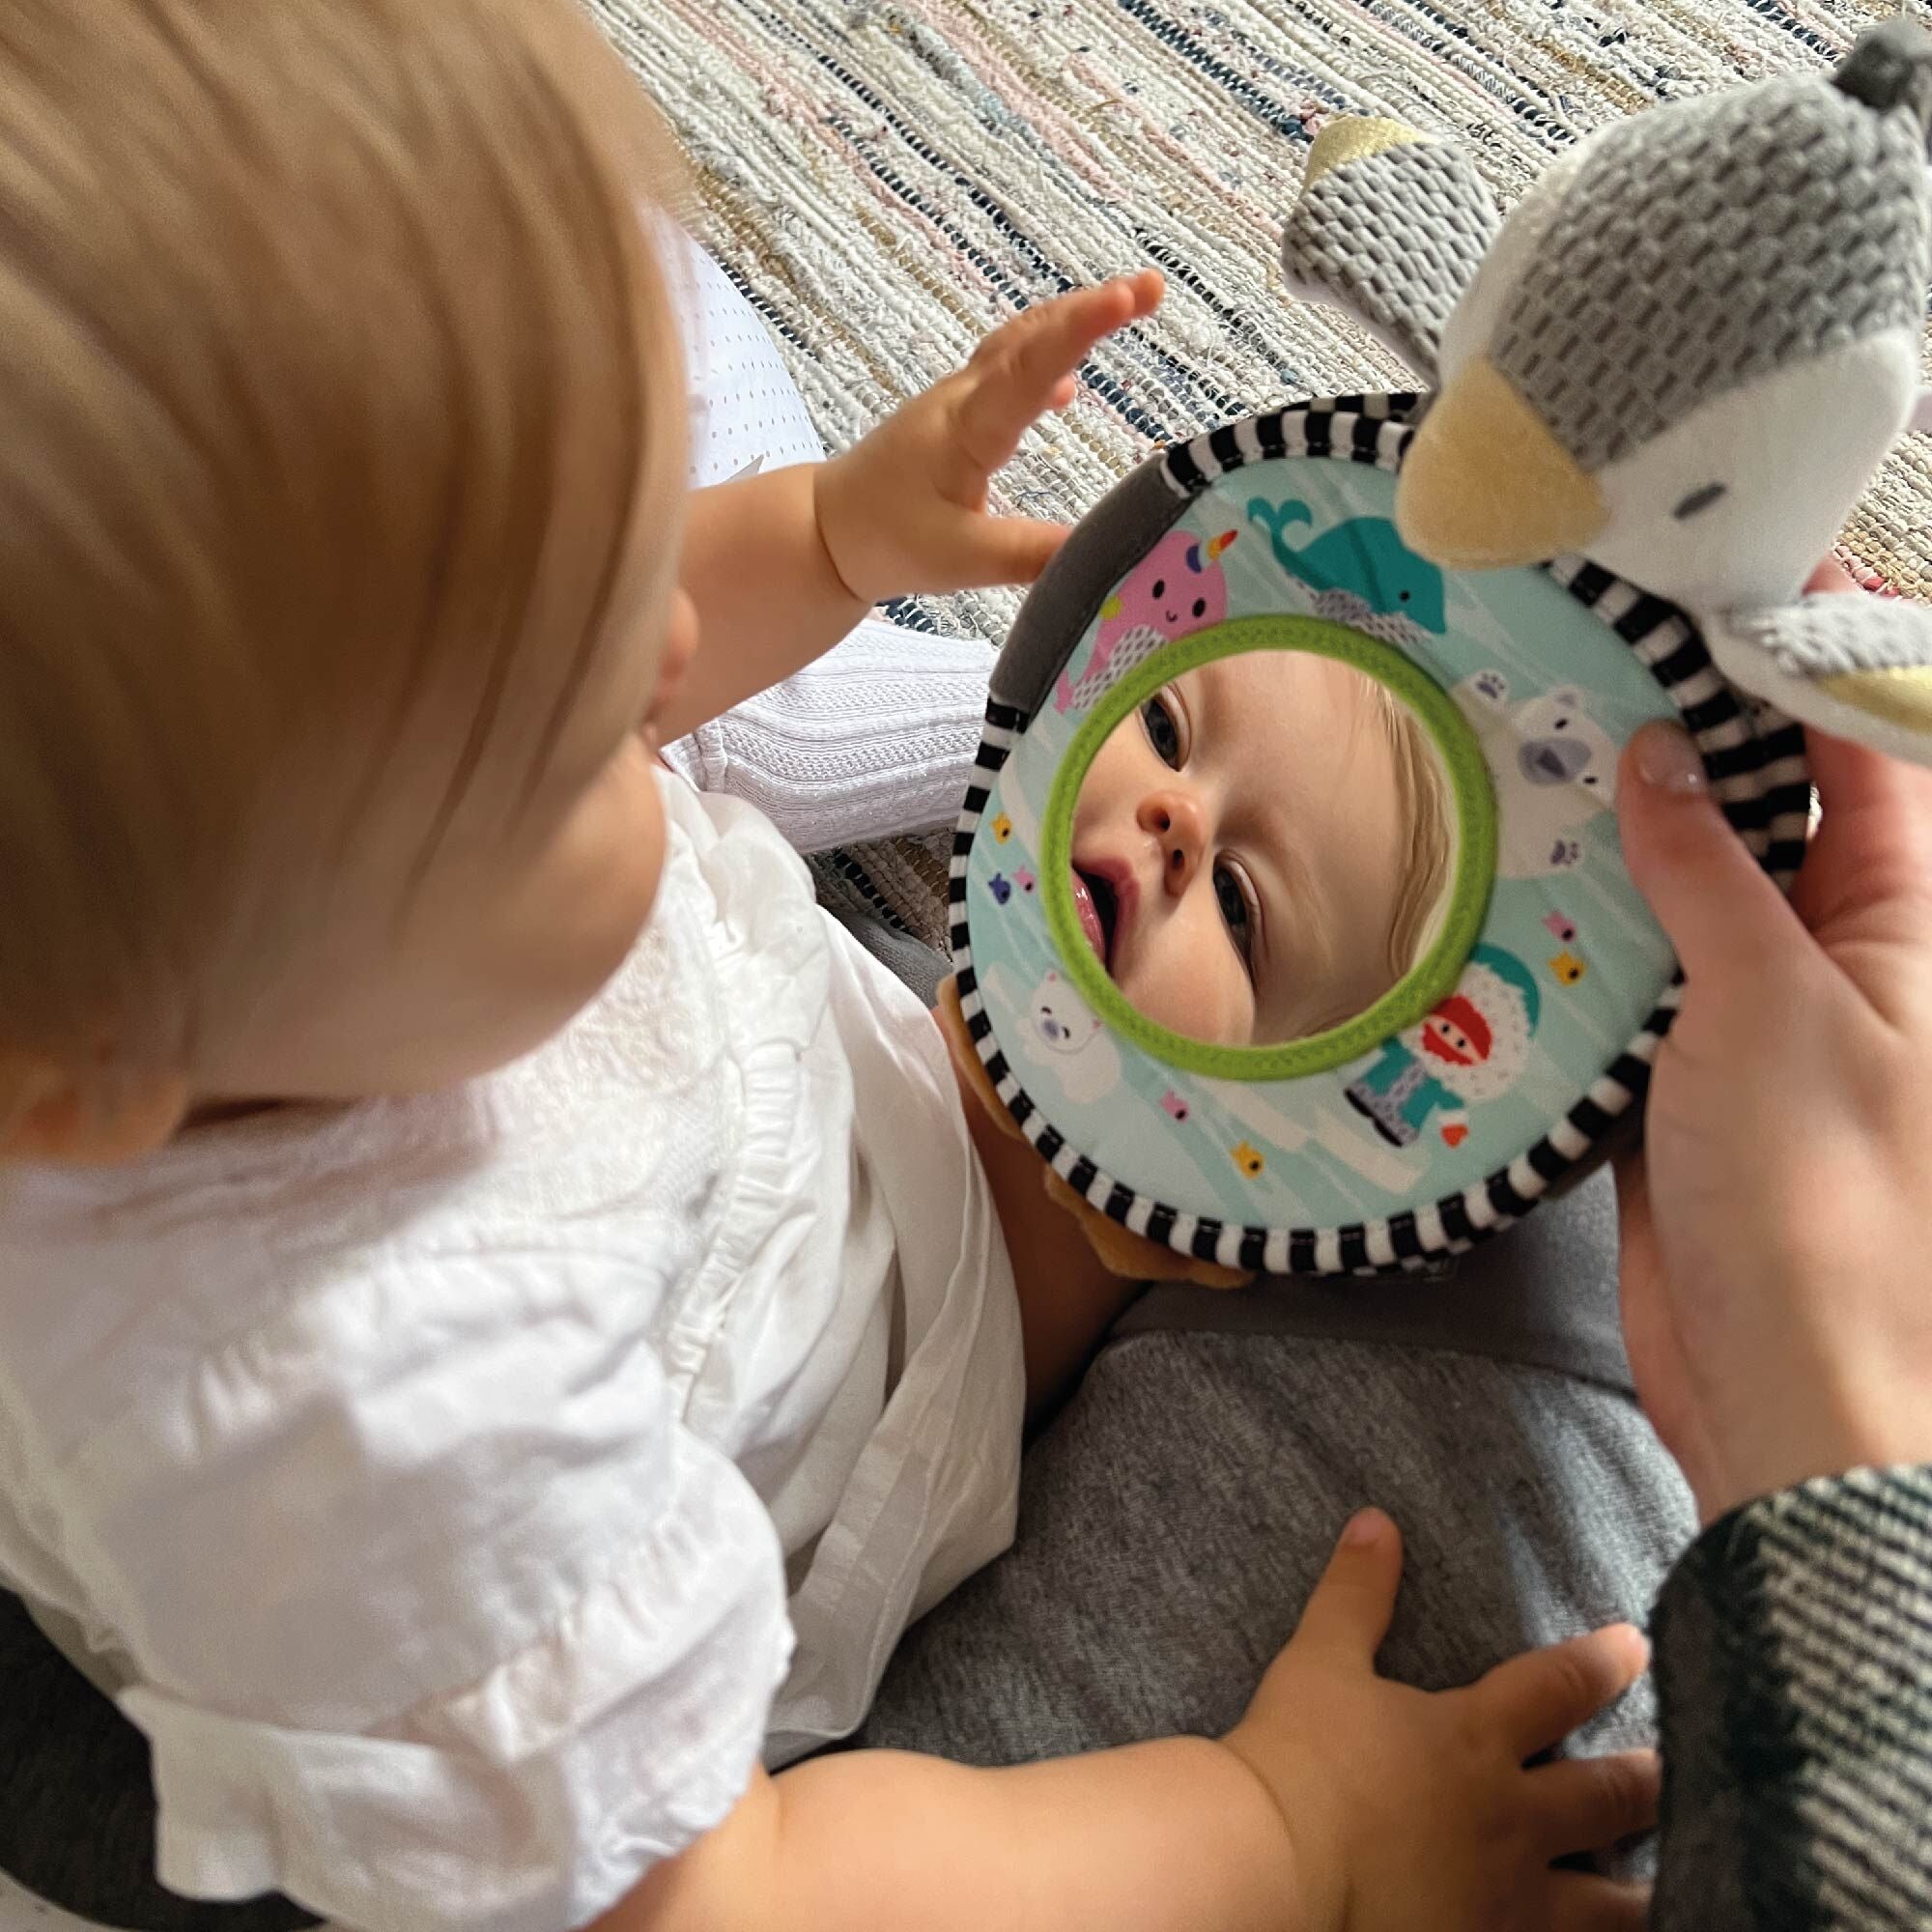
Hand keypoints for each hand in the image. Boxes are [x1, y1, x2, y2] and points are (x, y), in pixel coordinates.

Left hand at [813, 272, 1163, 602]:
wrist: (823, 531)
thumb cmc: (884, 540)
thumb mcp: (960, 560)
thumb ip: (1030, 556)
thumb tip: (1100, 554)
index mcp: (967, 428)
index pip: (1031, 368)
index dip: (1081, 331)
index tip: (1127, 297)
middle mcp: (964, 400)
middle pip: (1031, 337)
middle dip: (1092, 308)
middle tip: (1152, 287)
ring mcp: (958, 402)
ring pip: (1019, 345)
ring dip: (1070, 322)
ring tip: (1127, 302)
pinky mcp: (955, 417)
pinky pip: (1006, 372)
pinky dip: (1043, 361)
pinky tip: (1070, 386)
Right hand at [1224, 1510, 1656, 1931]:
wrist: (1273, 1872)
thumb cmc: (1296, 1761)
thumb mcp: (1319, 1662)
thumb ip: (1355, 1594)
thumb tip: (1377, 1520)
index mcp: (1473, 1739)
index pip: (1560, 1687)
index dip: (1604, 1663)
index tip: (1639, 1647)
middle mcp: (1511, 1821)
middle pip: (1608, 1796)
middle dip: (1650, 1781)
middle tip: (1680, 1769)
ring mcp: (1508, 1903)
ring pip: (1610, 1906)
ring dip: (1646, 1894)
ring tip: (1676, 1892)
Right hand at [1615, 561, 1931, 1521]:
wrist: (1783, 1389)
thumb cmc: (1825, 1201)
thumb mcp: (1775, 1006)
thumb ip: (1712, 874)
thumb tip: (1661, 753)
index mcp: (1906, 920)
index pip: (1867, 752)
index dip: (1807, 660)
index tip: (1726, 576)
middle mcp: (1833, 953)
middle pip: (1763, 809)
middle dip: (1689, 731)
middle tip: (1586, 645)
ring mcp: (1746, 1013)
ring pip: (1678, 889)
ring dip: (1611, 830)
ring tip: (1519, 736)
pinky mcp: (1670, 1073)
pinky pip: (1619, 973)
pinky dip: (1568, 930)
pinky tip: (1498, 874)